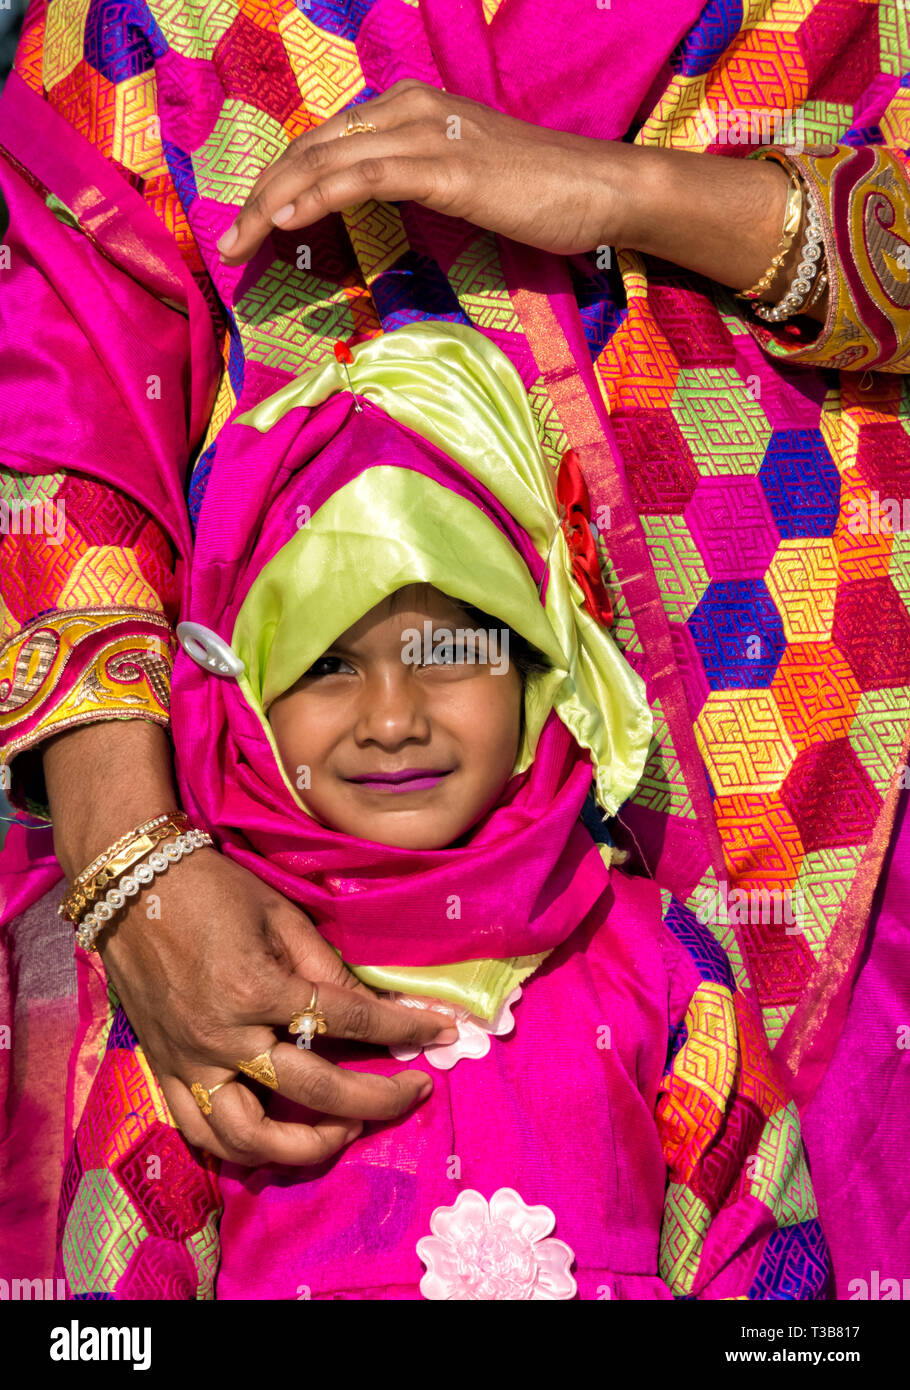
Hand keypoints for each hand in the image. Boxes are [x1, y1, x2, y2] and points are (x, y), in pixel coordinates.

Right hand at [99, 842, 455, 1165]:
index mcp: (256, 989)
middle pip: (315, 1092)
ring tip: (344, 1129)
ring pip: (250, 1137)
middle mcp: (223, 1037)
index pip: (348, 1022)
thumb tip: (369, 1008)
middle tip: (413, 1091)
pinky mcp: (164, 1070)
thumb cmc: (211, 888)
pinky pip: (201, 1131)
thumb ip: (323, 966)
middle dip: (376, 1099)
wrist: (130, 885)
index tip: (443, 1032)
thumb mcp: (279, 913)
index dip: (403, 1029)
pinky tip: (277, 1140)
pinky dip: (242, 1147)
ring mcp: (189, 1062)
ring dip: (306, 1147)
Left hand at [217, 78, 828, 322]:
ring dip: (271, 203)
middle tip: (226, 244)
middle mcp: (404, 110)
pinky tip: (284, 219)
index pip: (322, 146)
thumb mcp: (459, 183)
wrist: (601, 188)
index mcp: (404, 110)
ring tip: (235, 243)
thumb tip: (371, 210)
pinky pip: (363, 178)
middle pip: (310, 150)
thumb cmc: (538, 195)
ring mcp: (424, 134)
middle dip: (259, 197)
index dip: (276, 185)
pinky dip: (317, 196)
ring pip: (326, 162)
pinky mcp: (443, 165)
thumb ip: (411, 184)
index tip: (247, 227)